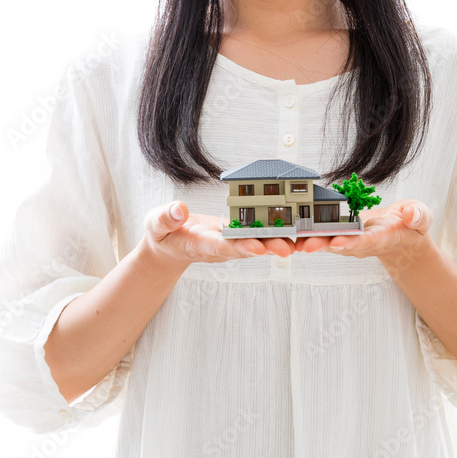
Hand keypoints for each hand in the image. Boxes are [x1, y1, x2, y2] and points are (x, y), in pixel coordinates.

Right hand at [142, 201, 295, 265]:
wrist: (170, 247)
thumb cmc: (161, 235)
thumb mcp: (154, 225)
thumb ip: (164, 218)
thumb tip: (178, 209)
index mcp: (200, 244)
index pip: (221, 246)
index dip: (240, 247)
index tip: (257, 247)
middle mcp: (221, 247)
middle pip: (247, 248)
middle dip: (268, 247)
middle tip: (289, 248)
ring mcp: (231, 243)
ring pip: (257, 243)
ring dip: (278, 242)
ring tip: (302, 241)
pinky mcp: (237, 237)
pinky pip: (258, 235)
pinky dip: (276, 233)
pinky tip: (296, 229)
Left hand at [293, 200, 432, 272]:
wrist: (401, 235)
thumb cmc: (411, 225)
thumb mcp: (422, 217)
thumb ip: (418, 216)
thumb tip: (411, 214)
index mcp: (381, 239)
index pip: (366, 241)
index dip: (352, 242)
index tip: (338, 242)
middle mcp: (361, 244)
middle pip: (340, 246)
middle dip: (322, 245)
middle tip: (304, 246)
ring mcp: (349, 242)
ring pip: (326, 242)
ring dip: (308, 242)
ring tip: (289, 242)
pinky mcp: (340, 236)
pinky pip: (322, 236)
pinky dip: (305, 236)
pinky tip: (288, 234)